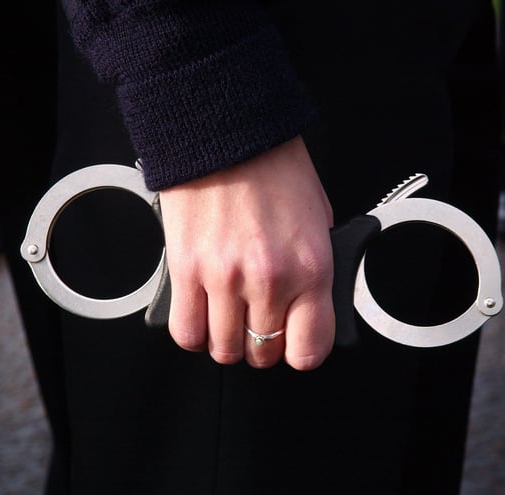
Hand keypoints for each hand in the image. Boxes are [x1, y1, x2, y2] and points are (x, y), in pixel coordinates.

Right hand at [158, 136, 335, 369]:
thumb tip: (304, 306)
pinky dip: (194, 331)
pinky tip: (201, 312)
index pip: (309, 349)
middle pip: (262, 353)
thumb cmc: (273, 167)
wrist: (226, 131)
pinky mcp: (185, 270)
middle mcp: (268, 280)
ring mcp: (224, 278)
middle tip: (258, 324)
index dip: (300, 352)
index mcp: (310, 268)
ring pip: (223, 350)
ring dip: (227, 340)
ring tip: (228, 316)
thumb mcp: (318, 221)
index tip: (293, 344)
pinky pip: (186, 332)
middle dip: (262, 345)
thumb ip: (311, 272)